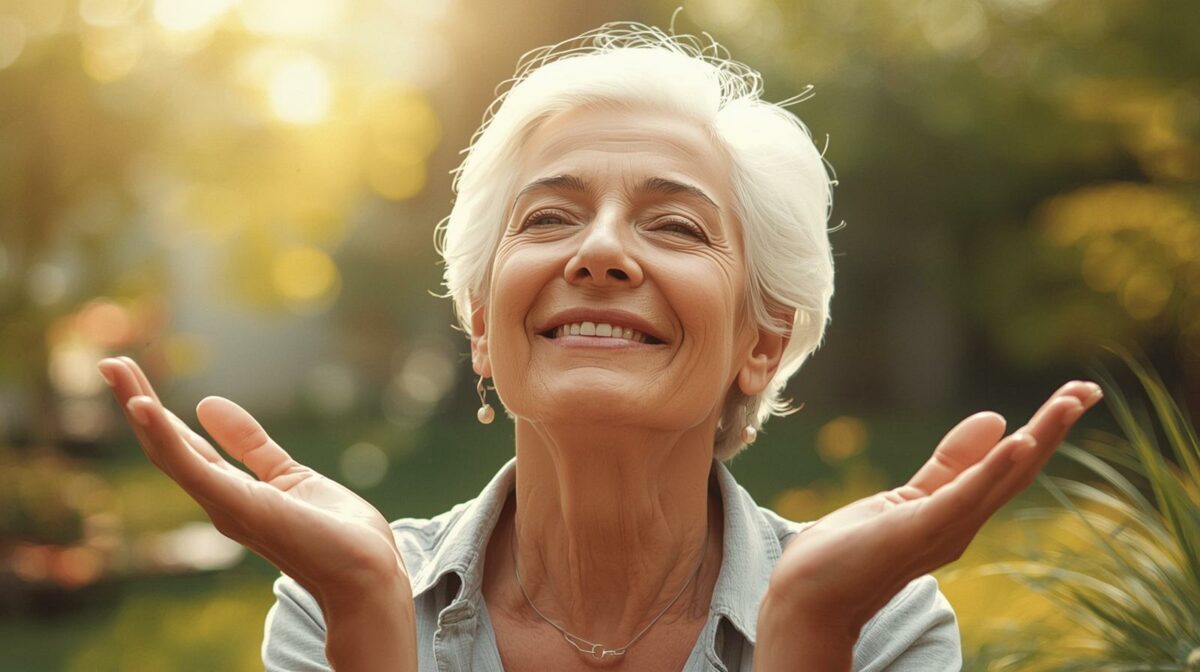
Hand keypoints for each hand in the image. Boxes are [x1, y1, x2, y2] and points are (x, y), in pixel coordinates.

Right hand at [97, 357, 409, 604]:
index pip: (184, 446)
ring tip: (115, 368)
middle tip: (109, 362)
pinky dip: (164, 436)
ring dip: (141, 408)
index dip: (157, 414)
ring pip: (169, 452)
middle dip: (138, 402)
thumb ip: (251, 445)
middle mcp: (219, 500)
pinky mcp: (237, 504)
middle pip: (167, 445)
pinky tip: (143, 405)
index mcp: (231, 493)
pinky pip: (191, 466)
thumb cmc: (333, 533)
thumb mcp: (289, 474)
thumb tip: (206, 404)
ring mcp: (224, 504)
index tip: (132, 376)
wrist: (366, 571)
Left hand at [755, 380, 1102, 663]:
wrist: (810, 594)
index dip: (1044, 430)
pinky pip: (962, 496)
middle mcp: (961, 525)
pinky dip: (992, 468)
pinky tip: (1019, 440)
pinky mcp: (918, 528)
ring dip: (1038, 439)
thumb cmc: (852, 551)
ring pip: (1002, 479)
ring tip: (1068, 403)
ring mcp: (942, 529)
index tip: (1074, 395)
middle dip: (1054, 430)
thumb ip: (950, 463)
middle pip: (1018, 470)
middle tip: (1088, 389)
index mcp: (959, 514)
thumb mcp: (909, 496)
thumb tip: (997, 418)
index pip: (1011, 466)